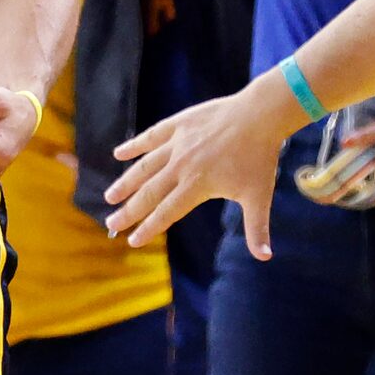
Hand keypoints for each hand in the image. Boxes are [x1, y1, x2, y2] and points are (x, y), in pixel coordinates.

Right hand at [105, 76, 293, 255]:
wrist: (260, 116)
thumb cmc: (260, 158)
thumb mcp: (259, 196)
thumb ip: (257, 229)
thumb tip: (265, 258)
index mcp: (197, 185)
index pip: (166, 212)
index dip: (149, 228)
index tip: (132, 241)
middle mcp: (181, 167)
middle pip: (149, 193)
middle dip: (129, 211)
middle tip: (111, 223)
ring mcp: (177, 145)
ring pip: (144, 167)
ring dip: (126, 183)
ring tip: (110, 196)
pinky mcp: (178, 125)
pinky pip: (150, 137)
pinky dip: (134, 146)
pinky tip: (118, 154)